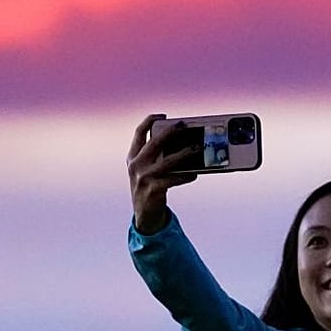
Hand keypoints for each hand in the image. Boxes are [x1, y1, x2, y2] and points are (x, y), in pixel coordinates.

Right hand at [127, 114, 199, 233]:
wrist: (144, 215)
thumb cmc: (150, 187)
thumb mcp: (147, 170)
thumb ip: (157, 156)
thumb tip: (182, 143)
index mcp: (133, 157)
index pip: (139, 133)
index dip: (149, 121)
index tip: (162, 115)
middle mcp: (136, 165)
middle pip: (154, 142)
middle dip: (170, 131)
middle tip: (184, 125)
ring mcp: (144, 178)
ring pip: (168, 161)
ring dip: (185, 153)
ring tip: (198, 149)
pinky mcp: (153, 190)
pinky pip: (174, 179)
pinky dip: (186, 175)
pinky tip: (195, 173)